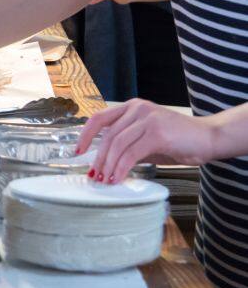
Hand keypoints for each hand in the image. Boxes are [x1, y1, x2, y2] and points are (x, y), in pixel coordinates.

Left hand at [76, 99, 216, 183]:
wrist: (210, 139)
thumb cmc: (179, 141)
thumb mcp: (147, 141)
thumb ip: (128, 145)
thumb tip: (105, 162)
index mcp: (132, 107)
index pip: (99, 118)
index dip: (85, 135)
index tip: (78, 151)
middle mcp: (138, 109)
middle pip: (107, 135)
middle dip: (98, 158)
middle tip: (94, 175)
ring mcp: (148, 119)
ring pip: (117, 145)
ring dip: (108, 165)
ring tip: (106, 180)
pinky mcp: (157, 133)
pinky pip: (131, 153)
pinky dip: (121, 168)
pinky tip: (119, 177)